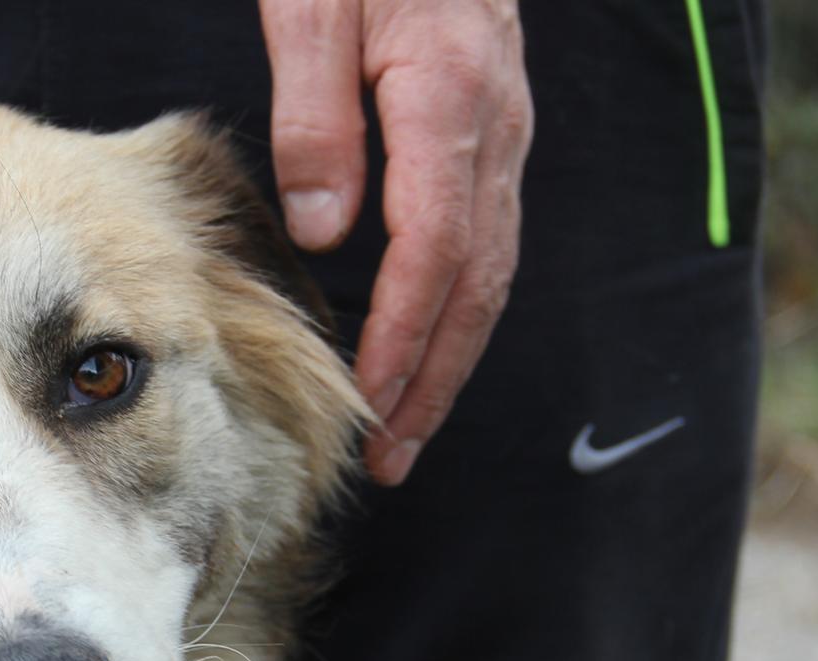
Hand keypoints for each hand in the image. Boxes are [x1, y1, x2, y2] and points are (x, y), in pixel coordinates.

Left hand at [260, 0, 531, 484]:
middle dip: (434, 379)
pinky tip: (424, 338)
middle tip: (392, 458)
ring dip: (450, 355)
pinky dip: (457, 303)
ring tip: (407, 427)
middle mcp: (494, 127)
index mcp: (449, 100)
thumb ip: (317, 114)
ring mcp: (503, 128)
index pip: (436, 252)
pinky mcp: (491, 125)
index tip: (369, 404)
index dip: (402, 338)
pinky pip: (486, 234)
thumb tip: (326, 234)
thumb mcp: (314, 3)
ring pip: (490, 266)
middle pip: (476, 283)